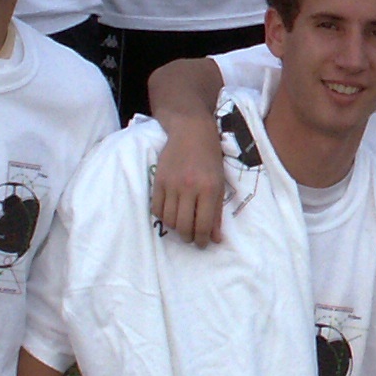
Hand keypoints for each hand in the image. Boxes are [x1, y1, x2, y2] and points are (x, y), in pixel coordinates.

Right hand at [149, 118, 227, 246]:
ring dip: (175, 228)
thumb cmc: (210, 157)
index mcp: (209, 188)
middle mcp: (189, 188)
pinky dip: (163, 216)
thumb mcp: (219, 182)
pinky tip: (171, 214)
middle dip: (188, 237)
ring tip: (182, 226)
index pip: (203, 225)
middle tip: (192, 237)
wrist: (191, 131)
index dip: (202, 240)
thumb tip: (216, 238)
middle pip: (184, 226)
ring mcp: (171, 184)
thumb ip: (217, 211)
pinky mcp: (158, 180)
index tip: (203, 244)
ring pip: (169, 220)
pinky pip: (156, 208)